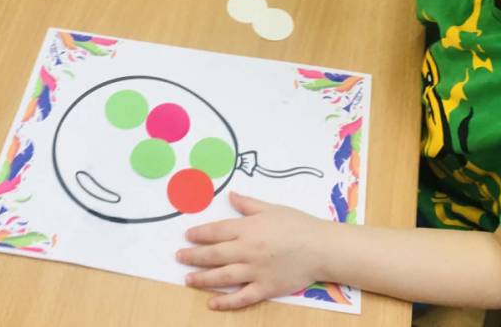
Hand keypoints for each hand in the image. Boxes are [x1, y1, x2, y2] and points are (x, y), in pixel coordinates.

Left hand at [177, 193, 328, 309]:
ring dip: (202, 278)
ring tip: (188, 279)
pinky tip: (212, 303)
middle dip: (193, 256)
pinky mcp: (265, 288)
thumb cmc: (298, 224)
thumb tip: (230, 196)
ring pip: (222, 276)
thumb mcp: (272, 208)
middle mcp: (247, 250)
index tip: (187, 236)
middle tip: (179, 256)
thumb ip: (248, 204)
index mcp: (248, 228)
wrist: (321, 248)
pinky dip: (225, 302)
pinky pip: (241, 298)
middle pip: (214, 255)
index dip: (199, 234)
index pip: (216, 232)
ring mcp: (255, 271)